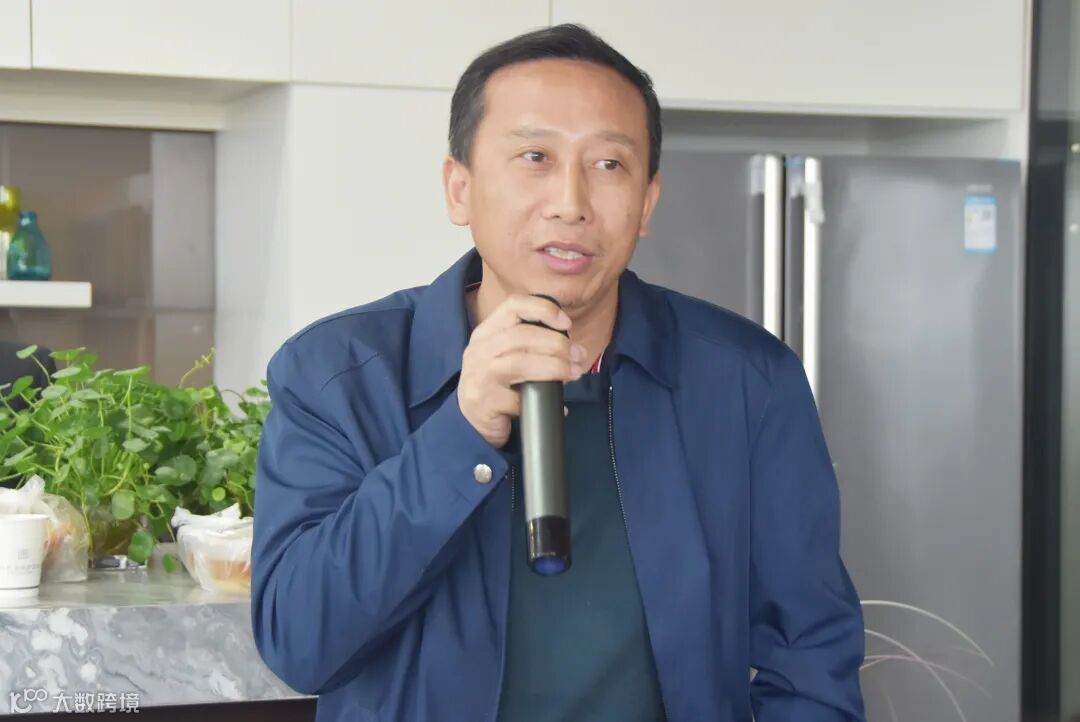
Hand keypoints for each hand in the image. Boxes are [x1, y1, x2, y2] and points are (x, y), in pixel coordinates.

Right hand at [458, 294, 586, 446]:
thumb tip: (572, 348)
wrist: (471, 418)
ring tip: (573, 373)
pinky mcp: (484, 401)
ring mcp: (479, 375)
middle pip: (521, 335)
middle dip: (556, 344)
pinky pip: (518, 398)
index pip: (513, 306)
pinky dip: (542, 400)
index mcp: (487, 332)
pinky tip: (557, 404)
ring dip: (554, 367)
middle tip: (578, 355)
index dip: (543, 309)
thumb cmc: (497, 382)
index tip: (566, 324)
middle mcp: (479, 349)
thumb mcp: (505, 354)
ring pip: (520, 363)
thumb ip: (530, 343)